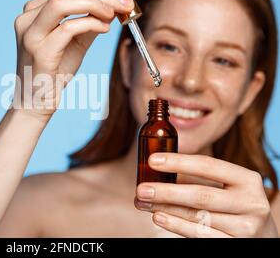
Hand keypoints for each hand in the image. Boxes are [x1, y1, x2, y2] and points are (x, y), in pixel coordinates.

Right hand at [12, 0, 133, 118]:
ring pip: (62, 3)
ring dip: (95, 4)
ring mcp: (30, 34)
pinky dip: (90, 24)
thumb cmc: (55, 72)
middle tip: (126, 0)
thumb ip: (90, 22)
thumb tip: (114, 5)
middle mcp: (27, 19)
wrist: (37, 102)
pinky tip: (105, 28)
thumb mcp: (76, 42)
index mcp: (34, 12)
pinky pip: (68, 28)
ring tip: (115, 12)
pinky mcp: (39, 51)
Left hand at [134, 153, 278, 236]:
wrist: (264, 237)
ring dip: (165, 208)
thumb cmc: (235, 206)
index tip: (153, 160)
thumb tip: (157, 171)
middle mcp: (252, 203)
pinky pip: (200, 234)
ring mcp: (247, 228)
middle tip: (141, 188)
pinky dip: (176, 225)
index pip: (208, 165)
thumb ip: (199, 179)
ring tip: (143, 202)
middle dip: (166, 191)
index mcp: (248, 180)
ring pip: (197, 216)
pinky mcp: (237, 245)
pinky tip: (159, 216)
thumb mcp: (228, 188)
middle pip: (201, 195)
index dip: (178, 162)